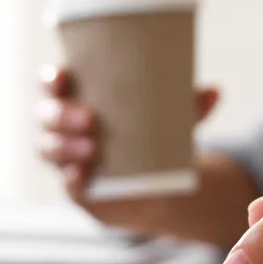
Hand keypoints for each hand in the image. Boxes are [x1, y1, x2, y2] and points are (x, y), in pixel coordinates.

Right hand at [36, 65, 219, 226]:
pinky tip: (81, 176)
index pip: (51, 83)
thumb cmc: (152, 134)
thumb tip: (215, 92)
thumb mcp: (170, 118)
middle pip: (47, 116)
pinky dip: (71, 179)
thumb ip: (188, 106)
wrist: (155, 183)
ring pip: (50, 149)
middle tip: (91, 118)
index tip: (63, 76)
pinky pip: (65, 183)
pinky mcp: (75, 187)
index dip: (50, 78)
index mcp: (77, 97)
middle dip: (62, 115)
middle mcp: (62, 126)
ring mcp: (65, 158)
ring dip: (66, 148)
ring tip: (92, 148)